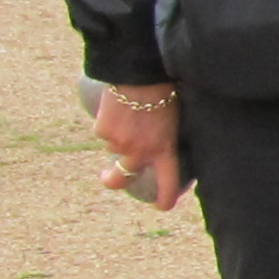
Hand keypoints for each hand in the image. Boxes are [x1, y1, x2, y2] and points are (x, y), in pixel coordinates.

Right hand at [94, 86, 188, 210]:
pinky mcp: (102, 130)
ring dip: (118, 136)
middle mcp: (140, 152)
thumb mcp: (176, 119)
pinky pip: (104, 131)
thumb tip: (162, 143)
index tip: (162, 206)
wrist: (141, 73)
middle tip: (109, 178)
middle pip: (121, 178)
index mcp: (164, 150)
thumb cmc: (167, 91)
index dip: (164, 199)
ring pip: (114, 146)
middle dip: (112, 180)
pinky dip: (109, 123)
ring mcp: (118, 143)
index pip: (167, 184)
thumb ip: (167, 137)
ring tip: (129, 113)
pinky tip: (118, 106)